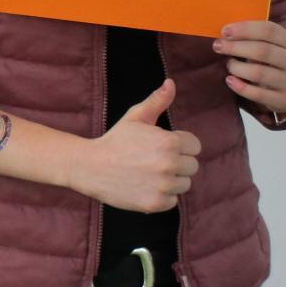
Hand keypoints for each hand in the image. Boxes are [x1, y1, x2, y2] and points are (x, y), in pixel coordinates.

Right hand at [74, 80, 199, 212]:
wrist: (90, 166)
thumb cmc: (116, 140)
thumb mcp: (135, 116)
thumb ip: (157, 100)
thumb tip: (171, 83)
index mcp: (168, 142)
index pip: (194, 146)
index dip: (179, 144)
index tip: (161, 145)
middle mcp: (169, 165)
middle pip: (192, 166)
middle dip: (176, 162)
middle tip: (153, 159)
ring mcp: (163, 186)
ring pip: (183, 184)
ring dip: (170, 179)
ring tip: (148, 172)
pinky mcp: (156, 203)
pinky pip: (173, 200)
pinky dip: (161, 195)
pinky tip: (144, 185)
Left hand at [215, 20, 285, 115]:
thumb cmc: (273, 58)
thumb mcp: (272, 43)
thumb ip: (255, 35)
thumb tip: (225, 31)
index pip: (269, 30)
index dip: (245, 29)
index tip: (224, 31)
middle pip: (263, 51)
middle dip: (236, 47)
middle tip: (218, 46)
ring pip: (259, 73)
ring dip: (237, 67)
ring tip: (229, 64)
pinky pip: (258, 94)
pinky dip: (240, 87)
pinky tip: (230, 80)